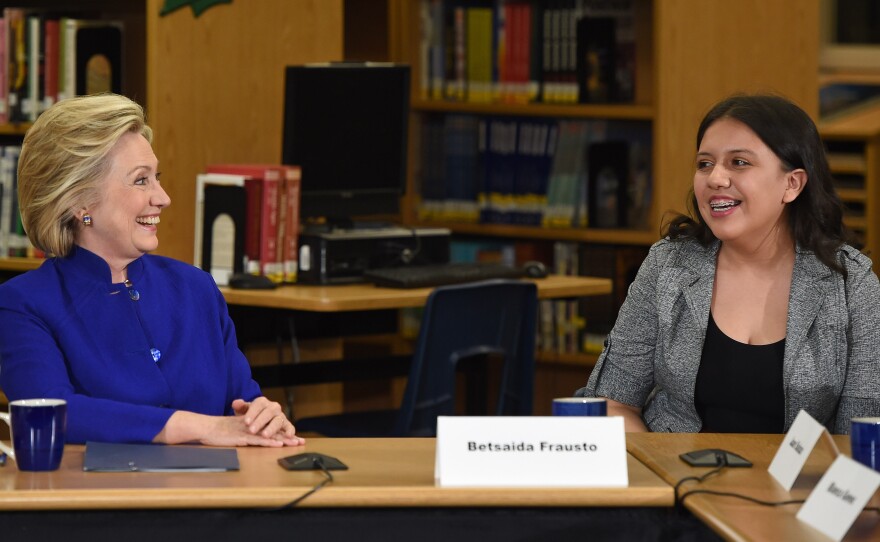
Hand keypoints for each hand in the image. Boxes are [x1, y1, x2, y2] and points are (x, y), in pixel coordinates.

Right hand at [155, 400, 305, 446]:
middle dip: (288, 437)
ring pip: (269, 436)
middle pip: (273, 432)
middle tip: (301, 441)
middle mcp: (252, 428)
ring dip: (283, 440)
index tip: (294, 437)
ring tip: (295, 443)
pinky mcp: (242, 438)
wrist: (205, 427)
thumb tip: (250, 439)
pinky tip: (278, 444)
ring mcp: (248, 432)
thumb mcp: (232, 430)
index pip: (270, 429)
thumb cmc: (216, 431)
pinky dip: (269, 442)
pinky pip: (258, 440)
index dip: (282, 433)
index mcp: (251, 426)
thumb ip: (242, 432)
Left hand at [232, 397, 304, 446]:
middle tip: (252, 430)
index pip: (258, 404)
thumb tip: (236, 403)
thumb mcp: (243, 410)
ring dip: (272, 428)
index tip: (245, 422)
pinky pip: (290, 427)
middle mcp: (273, 407)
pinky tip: (288, 436)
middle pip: (269, 412)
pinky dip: (290, 431)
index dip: (252, 413)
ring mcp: (281, 416)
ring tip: (265, 435)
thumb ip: (240, 407)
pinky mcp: (287, 424)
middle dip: (260, 421)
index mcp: (262, 402)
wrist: (260, 419)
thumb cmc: (251, 416)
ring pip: (279, 420)